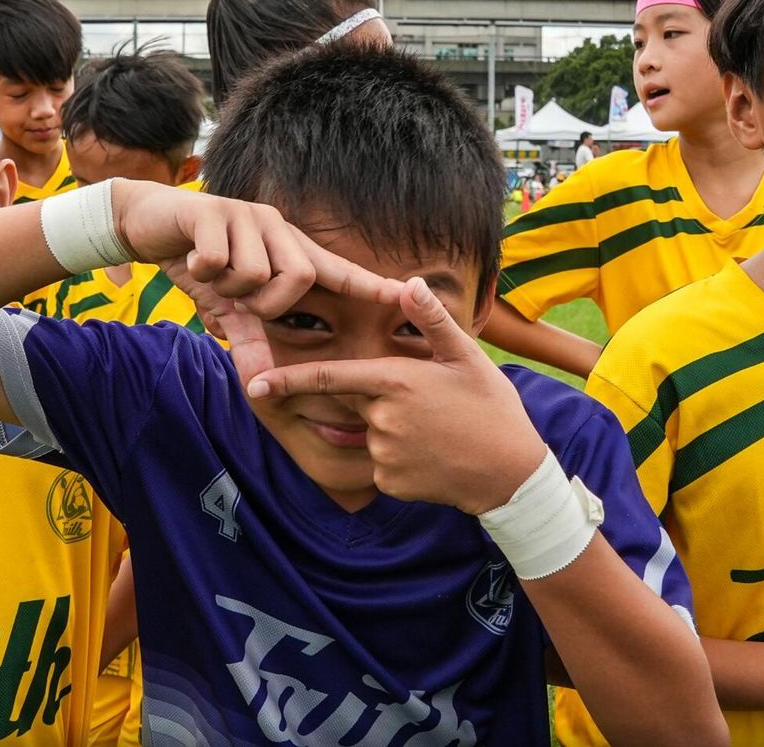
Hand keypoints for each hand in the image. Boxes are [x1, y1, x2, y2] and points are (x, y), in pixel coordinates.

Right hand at [113, 182, 405, 379]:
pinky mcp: (214, 211)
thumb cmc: (200, 264)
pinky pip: (218, 259)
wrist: (150, 222)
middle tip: (239, 301)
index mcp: (288, 250)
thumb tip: (257, 383)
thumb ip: (248, 339)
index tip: (409, 295)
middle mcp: (276, 228)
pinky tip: (190, 257)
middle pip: (297, 277)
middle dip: (265, 302)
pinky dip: (200, 269)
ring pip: (254, 272)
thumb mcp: (227, 307)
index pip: (338, 270)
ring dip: (226, 286)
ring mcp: (247, 216)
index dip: (372, 285)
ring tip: (211, 275)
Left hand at [245, 277, 547, 513]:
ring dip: (394, 430)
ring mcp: (383, 453)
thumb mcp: (468, 358)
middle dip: (382, 401)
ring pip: (371, 433)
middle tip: (432, 409)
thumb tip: (408, 283)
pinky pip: (380, 462)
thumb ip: (432, 321)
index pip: (329, 377)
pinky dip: (399, 457)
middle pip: (359, 403)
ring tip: (439, 432)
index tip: (253, 383)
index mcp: (395, 381)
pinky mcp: (388, 481)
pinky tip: (433, 456)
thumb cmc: (492, 409)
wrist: (511, 475)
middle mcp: (382, 418)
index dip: (287, 380)